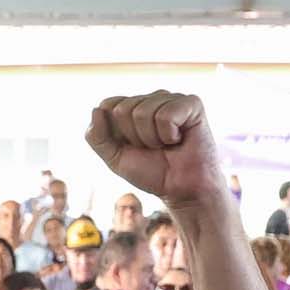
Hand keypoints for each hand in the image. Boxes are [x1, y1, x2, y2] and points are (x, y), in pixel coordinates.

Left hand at [86, 92, 228, 213]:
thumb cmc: (152, 173)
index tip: (134, 148)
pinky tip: (179, 139)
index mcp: (133, 106)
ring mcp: (172, 98)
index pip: (108, 105)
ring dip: (152, 139)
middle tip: (154, 148)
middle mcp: (152, 98)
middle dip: (135, 138)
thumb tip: (97, 109)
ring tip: (167, 145)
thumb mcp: (115, 158)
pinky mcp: (191, 103)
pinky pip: (166, 115)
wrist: (182, 190)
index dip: (117, 133)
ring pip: (143, 112)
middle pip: (123, 109)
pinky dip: (169, 135)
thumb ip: (97, 137)